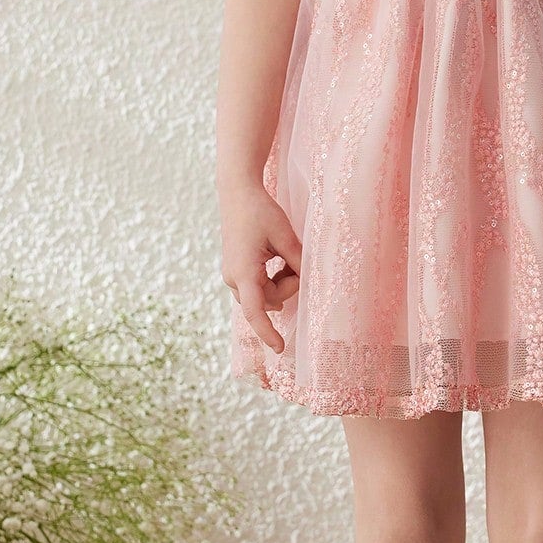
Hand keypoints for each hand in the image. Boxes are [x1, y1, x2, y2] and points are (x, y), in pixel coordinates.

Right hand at [219, 182, 302, 353]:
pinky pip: (258, 287)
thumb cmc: (260, 212)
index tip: (280, 348)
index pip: (255, 311)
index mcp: (244, 271)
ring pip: (263, 296)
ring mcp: (233, 275)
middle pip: (267, 302)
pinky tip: (277, 259)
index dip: (267, 332)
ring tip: (286, 256)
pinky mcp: (236, 271)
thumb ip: (297, 262)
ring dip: (280, 283)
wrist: (237, 193)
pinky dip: (272, 279)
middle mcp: (234, 278)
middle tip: (296, 262)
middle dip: (287, 288)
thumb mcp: (285, 236)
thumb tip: (309, 283)